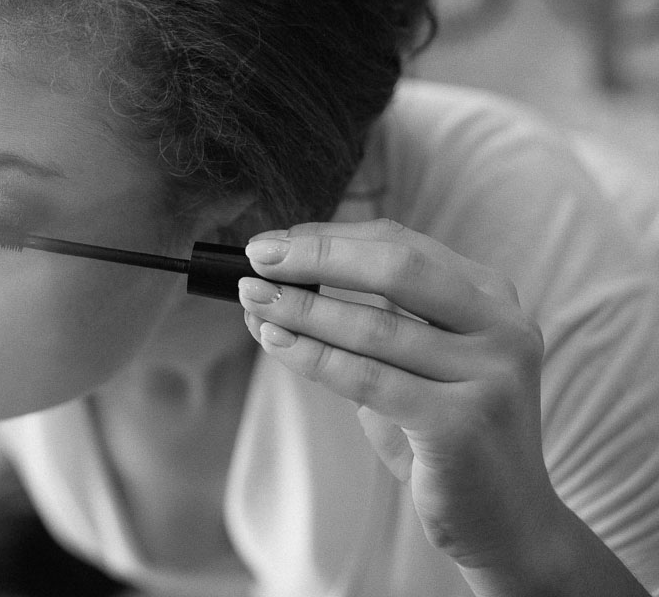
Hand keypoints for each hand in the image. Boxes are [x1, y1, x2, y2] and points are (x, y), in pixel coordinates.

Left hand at [237, 218, 559, 573]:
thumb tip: (273, 289)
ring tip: (253, 300)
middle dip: (316, 257)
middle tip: (255, 257)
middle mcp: (503, 328)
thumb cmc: (444, 437)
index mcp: (492, 300)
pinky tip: (275, 341)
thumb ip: (359, 325)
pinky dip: (311, 355)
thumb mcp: (410, 367)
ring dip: (300, 308)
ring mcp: (490, 375)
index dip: (332, 238)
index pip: (402, 245)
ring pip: (373, 326)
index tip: (274, 242)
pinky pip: (367, 378)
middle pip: (395, 268)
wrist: (507, 523)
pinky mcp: (463, 424)